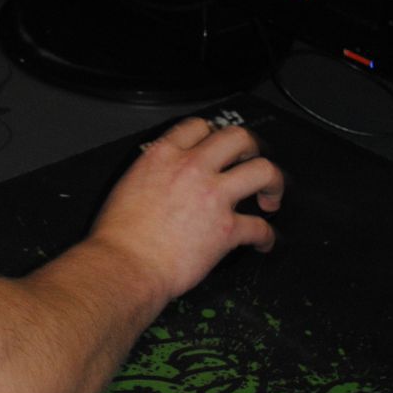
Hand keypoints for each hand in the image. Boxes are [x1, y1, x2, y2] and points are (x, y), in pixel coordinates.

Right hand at [90, 115, 283, 315]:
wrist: (125, 266)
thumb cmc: (119, 237)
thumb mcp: (127, 186)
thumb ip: (153, 174)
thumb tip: (163, 181)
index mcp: (163, 156)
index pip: (199, 126)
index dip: (213, 134)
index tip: (219, 145)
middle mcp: (192, 169)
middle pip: (238, 138)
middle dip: (251, 148)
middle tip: (251, 161)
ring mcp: (213, 197)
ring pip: (262, 171)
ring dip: (273, 182)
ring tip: (270, 196)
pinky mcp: (227, 228)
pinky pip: (260, 227)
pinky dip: (266, 236)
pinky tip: (263, 241)